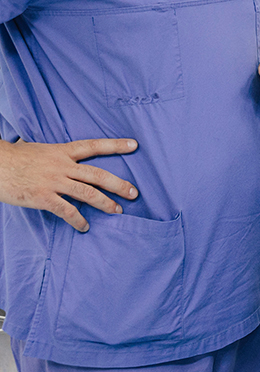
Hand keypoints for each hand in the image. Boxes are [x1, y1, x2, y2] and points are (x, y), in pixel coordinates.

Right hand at [0, 138, 139, 232]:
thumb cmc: (13, 157)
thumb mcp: (39, 149)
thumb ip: (55, 154)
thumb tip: (61, 154)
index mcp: (62, 151)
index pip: (94, 146)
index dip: (115, 145)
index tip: (134, 145)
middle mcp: (62, 165)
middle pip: (98, 174)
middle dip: (118, 184)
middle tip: (134, 193)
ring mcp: (53, 181)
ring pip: (87, 193)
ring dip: (105, 203)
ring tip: (118, 211)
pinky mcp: (43, 197)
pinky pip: (66, 210)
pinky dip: (78, 220)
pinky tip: (85, 226)